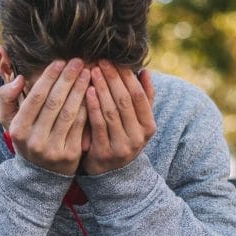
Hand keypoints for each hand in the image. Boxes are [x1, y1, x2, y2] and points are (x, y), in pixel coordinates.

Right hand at [5, 58, 90, 175]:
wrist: (40, 174)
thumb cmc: (26, 138)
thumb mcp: (9, 120)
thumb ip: (6, 97)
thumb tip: (19, 78)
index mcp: (18, 129)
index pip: (35, 98)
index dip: (48, 77)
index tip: (59, 61)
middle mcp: (35, 140)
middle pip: (54, 103)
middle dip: (67, 79)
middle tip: (78, 61)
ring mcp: (53, 149)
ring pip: (69, 113)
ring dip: (80, 89)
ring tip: (87, 72)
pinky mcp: (71, 154)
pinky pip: (81, 125)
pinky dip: (87, 106)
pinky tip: (93, 91)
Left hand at [82, 60, 155, 174]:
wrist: (111, 174)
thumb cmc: (122, 138)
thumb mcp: (137, 121)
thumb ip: (144, 99)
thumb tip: (146, 72)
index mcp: (149, 127)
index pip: (139, 96)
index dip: (127, 77)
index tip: (115, 61)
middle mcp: (138, 138)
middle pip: (125, 101)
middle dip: (112, 79)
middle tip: (101, 61)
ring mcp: (122, 147)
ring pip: (111, 111)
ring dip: (101, 89)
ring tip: (92, 71)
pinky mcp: (104, 153)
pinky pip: (98, 125)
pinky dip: (93, 106)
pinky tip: (87, 91)